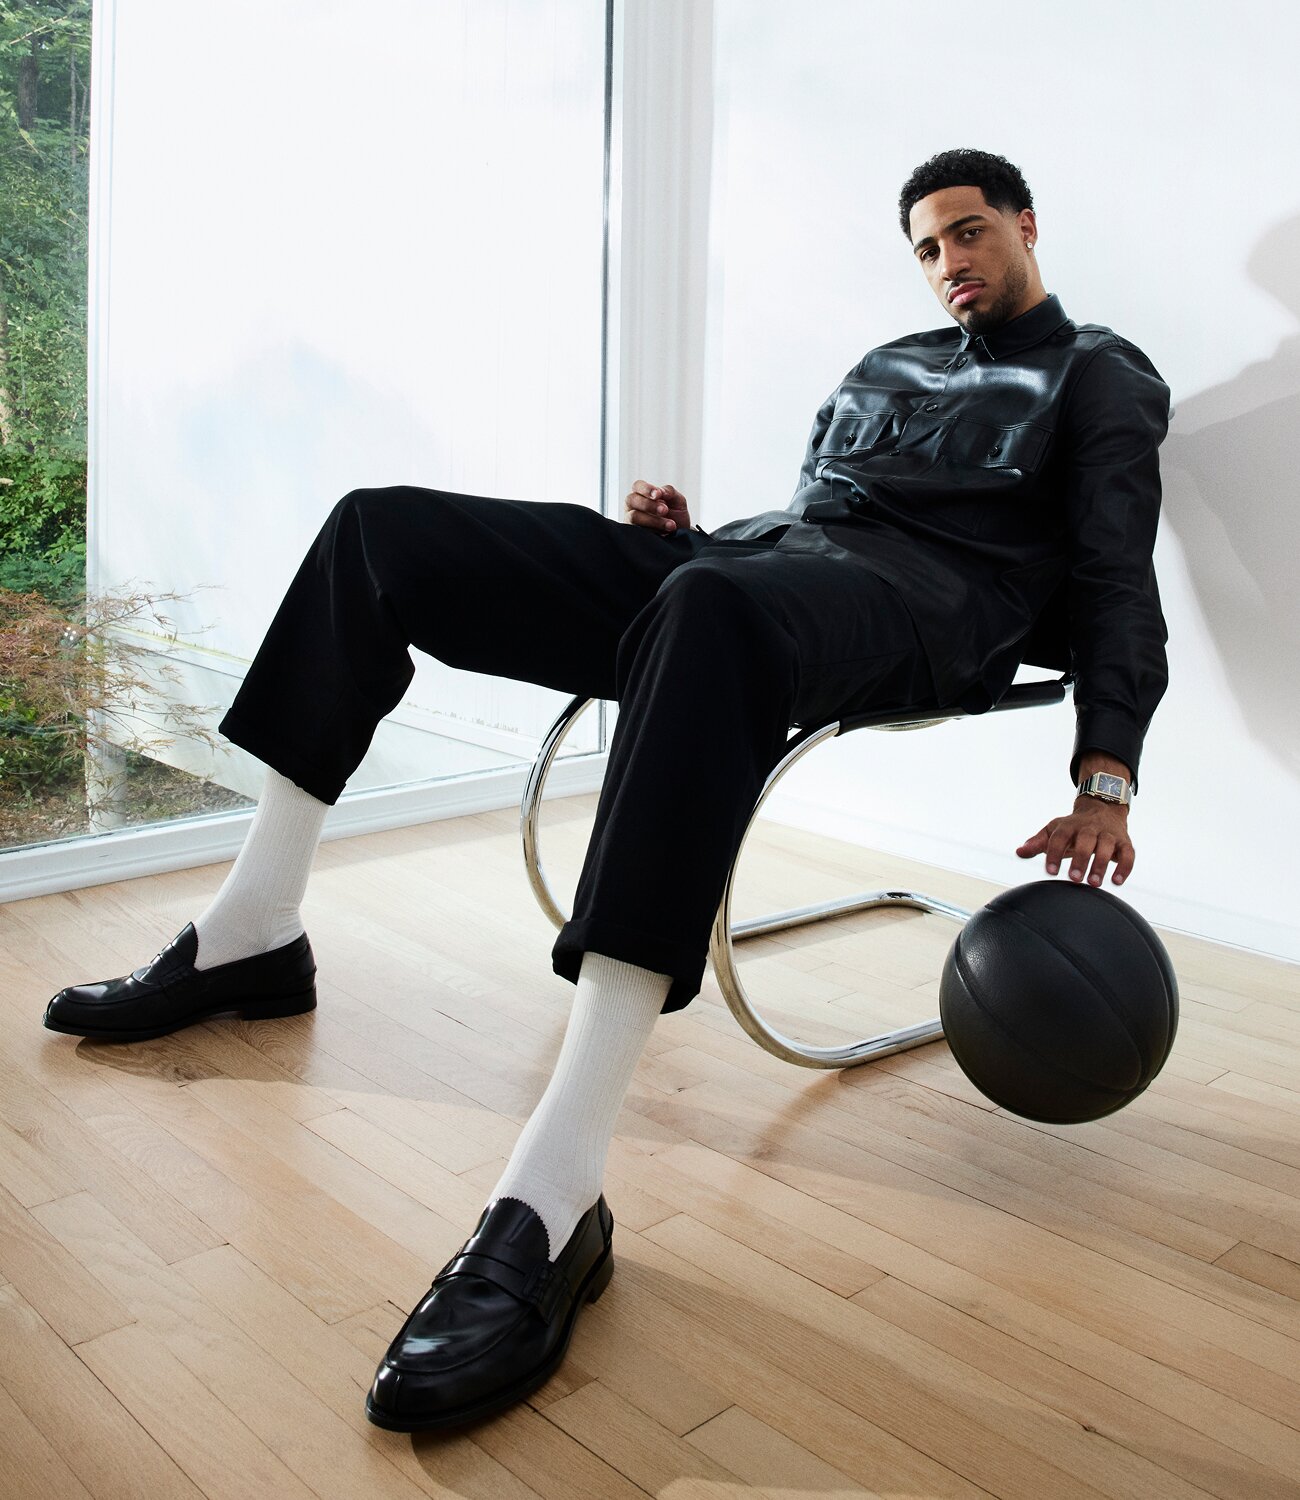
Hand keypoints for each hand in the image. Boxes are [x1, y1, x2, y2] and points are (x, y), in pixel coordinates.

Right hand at [625, 481, 690, 535]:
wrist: (680, 537)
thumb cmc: (676, 517)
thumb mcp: (678, 501)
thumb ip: (670, 491)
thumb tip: (662, 491)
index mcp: (642, 494)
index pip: (638, 486)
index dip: (646, 489)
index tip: (658, 495)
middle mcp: (633, 506)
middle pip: (631, 499)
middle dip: (649, 505)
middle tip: (665, 510)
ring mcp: (632, 521)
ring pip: (634, 516)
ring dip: (653, 520)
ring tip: (670, 525)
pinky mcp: (634, 535)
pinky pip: (638, 531)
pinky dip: (653, 531)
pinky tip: (664, 533)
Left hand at [1016, 798, 1134, 886]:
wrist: (1102, 808)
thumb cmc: (1074, 827)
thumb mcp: (1054, 830)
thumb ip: (1037, 842)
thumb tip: (1019, 852)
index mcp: (1069, 825)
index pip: (1060, 837)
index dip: (1054, 853)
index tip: (1050, 871)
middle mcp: (1090, 828)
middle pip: (1086, 840)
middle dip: (1081, 859)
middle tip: (1074, 879)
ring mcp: (1108, 834)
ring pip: (1107, 846)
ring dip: (1101, 864)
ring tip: (1094, 883)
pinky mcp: (1124, 842)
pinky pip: (1128, 854)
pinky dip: (1124, 867)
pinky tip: (1117, 881)